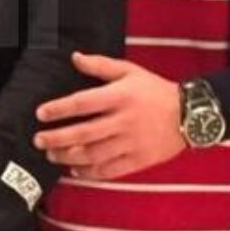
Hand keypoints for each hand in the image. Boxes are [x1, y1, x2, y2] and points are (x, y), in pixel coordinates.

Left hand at [33, 54, 185, 180]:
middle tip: (39, 140)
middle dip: (57, 139)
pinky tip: (75, 170)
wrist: (190, 115)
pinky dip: (89, 173)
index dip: (59, 109)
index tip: (40, 114)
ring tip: (52, 155)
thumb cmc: (156, 91)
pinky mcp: (138, 160)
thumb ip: (100, 65)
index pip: (82, 103)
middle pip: (84, 134)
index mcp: (120, 97)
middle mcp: (124, 121)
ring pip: (94, 155)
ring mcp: (131, 143)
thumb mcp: (130, 71)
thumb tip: (74, 57)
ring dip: (69, 157)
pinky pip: (109, 171)